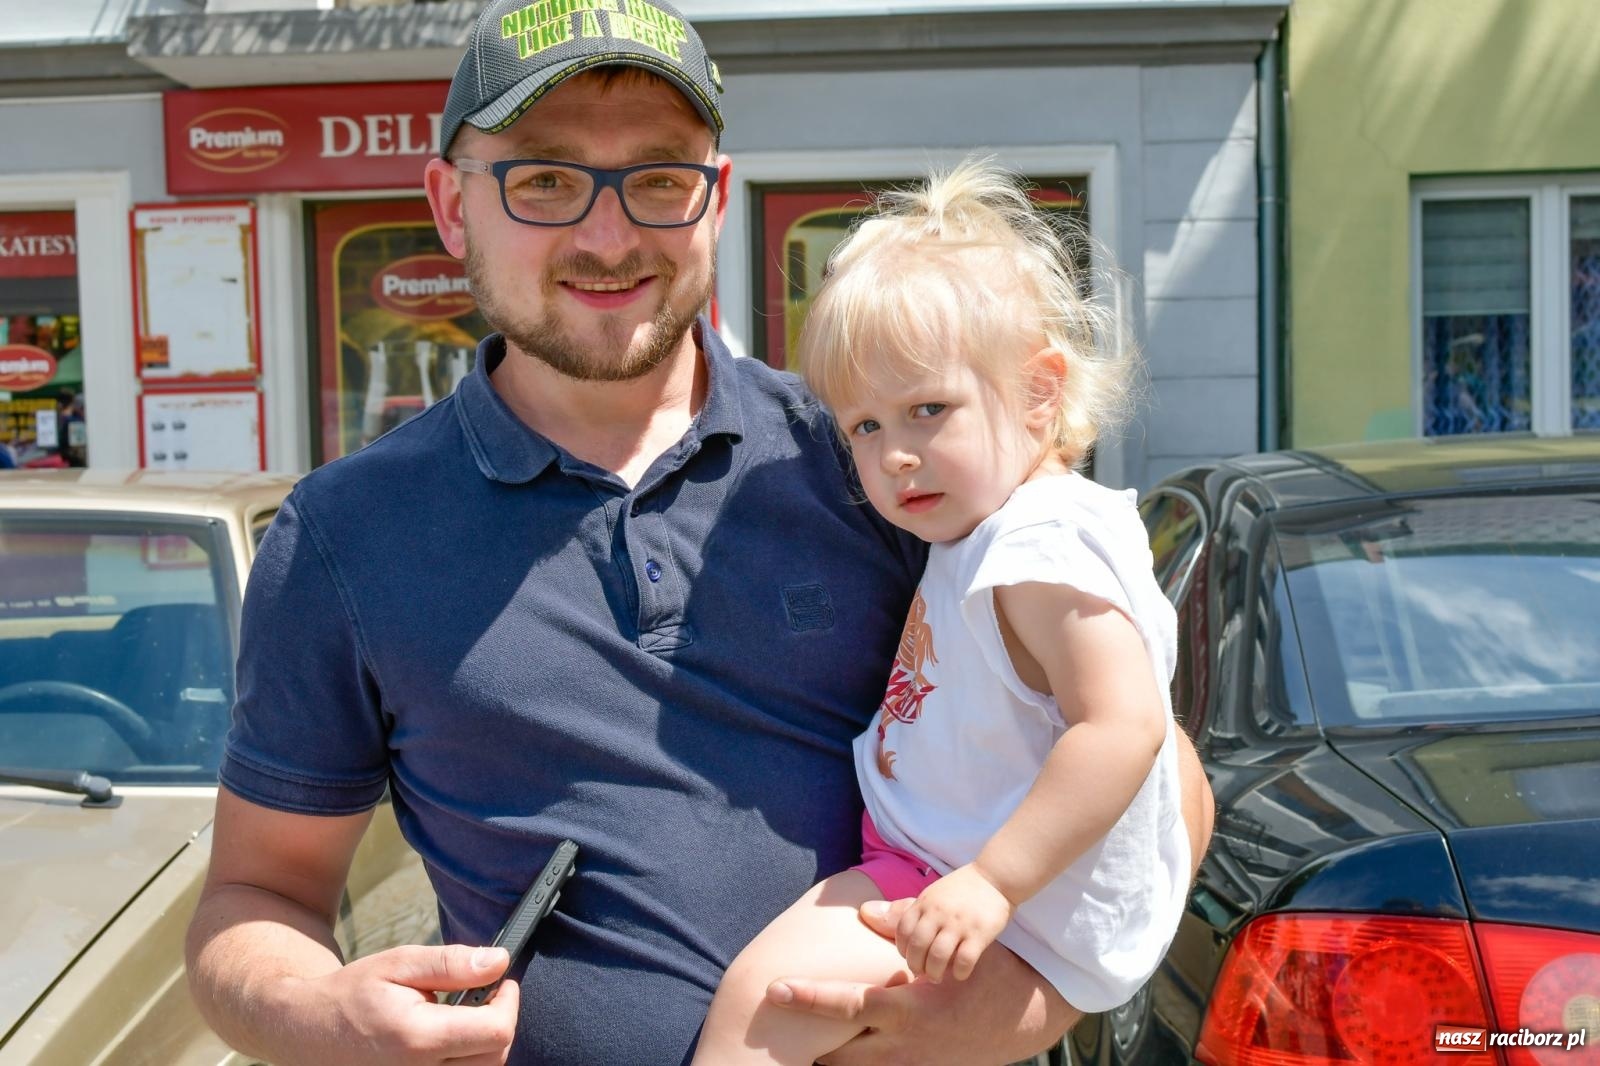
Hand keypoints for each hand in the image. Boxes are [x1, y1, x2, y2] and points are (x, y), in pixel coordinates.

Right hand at [284, 944, 519, 1065]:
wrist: (307, 1032)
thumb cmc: (351, 995)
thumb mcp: (399, 964)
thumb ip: (451, 964)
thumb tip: (499, 962)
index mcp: (417, 1039)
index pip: (496, 1031)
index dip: (508, 1001)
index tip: (500, 981)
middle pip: (496, 1056)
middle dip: (499, 1021)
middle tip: (482, 994)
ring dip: (483, 1043)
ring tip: (460, 1016)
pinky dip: (465, 1059)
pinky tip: (448, 1039)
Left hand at [767, 899, 1074, 1065]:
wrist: (1023, 1022)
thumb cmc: (987, 977)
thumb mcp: (952, 948)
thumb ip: (904, 927)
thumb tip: (865, 911)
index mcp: (907, 1009)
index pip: (846, 1004)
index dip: (808, 997)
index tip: (775, 989)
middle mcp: (903, 1044)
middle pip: (837, 1055)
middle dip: (808, 1046)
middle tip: (778, 1029)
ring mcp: (910, 1064)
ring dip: (832, 1055)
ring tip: (806, 1042)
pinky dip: (858, 1060)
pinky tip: (843, 1047)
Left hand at [894, 863, 1013, 981]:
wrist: (995, 877)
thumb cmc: (961, 889)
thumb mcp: (932, 894)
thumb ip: (911, 911)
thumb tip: (872, 917)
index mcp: (925, 903)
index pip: (902, 930)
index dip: (902, 948)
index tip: (909, 956)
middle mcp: (939, 913)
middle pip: (917, 946)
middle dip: (915, 965)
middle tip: (922, 972)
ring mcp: (959, 923)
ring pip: (938, 956)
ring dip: (934, 972)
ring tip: (936, 977)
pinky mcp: (980, 933)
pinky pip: (964, 960)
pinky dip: (959, 972)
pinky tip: (959, 973)